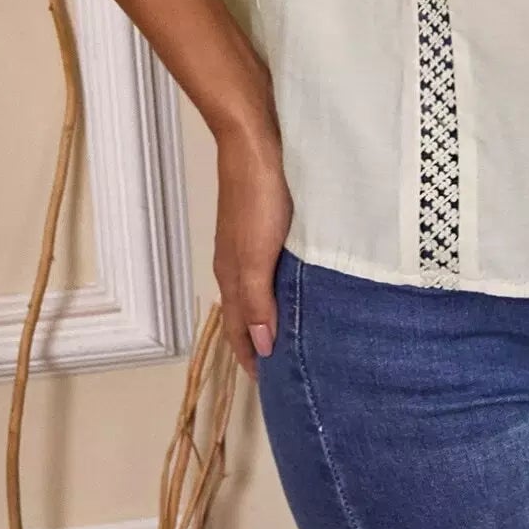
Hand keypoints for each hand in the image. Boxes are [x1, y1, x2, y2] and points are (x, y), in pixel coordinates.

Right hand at [213, 125, 292, 382]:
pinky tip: (296, 285)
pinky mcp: (263, 223)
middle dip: (258, 341)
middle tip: (283, 366)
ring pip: (255, 290)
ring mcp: (247, 242)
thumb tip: (262, 348)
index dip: (249, 356)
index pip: (237, 329)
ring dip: (268, 315)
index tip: (267, 384)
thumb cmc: (258, 199)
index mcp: (232, 276)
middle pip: (243, 313)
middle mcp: (235, 263)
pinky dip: (277, 288)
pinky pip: (267, 268)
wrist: (255, 144)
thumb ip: (256, 301)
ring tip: (293, 333)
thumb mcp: (257, 255)